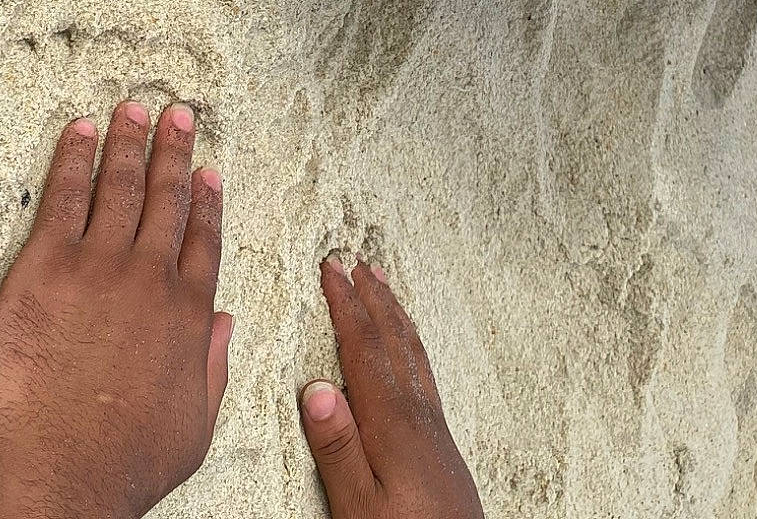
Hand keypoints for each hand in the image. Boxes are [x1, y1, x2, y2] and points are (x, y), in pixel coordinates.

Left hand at [0, 102, 233, 518]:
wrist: (60, 481)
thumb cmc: (122, 468)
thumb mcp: (194, 426)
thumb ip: (211, 367)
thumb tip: (222, 323)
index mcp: (186, 318)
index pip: (202, 241)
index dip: (206, 201)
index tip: (208, 172)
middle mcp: (149, 281)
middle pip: (165, 200)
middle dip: (172, 152)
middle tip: (177, 115)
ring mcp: (97, 269)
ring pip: (118, 187)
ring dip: (128, 142)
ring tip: (133, 109)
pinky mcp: (43, 270)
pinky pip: (62, 197)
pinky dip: (73, 159)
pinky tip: (79, 131)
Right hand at [298, 259, 484, 518]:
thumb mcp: (359, 506)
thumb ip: (338, 448)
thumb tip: (315, 388)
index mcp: (393, 425)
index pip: (365, 350)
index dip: (347, 305)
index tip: (332, 268)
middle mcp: (418, 418)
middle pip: (394, 343)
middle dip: (373, 299)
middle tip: (357, 262)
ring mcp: (434, 430)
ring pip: (414, 355)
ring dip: (396, 317)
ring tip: (384, 288)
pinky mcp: (441, 447)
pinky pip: (423, 375)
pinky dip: (411, 347)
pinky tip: (408, 354)